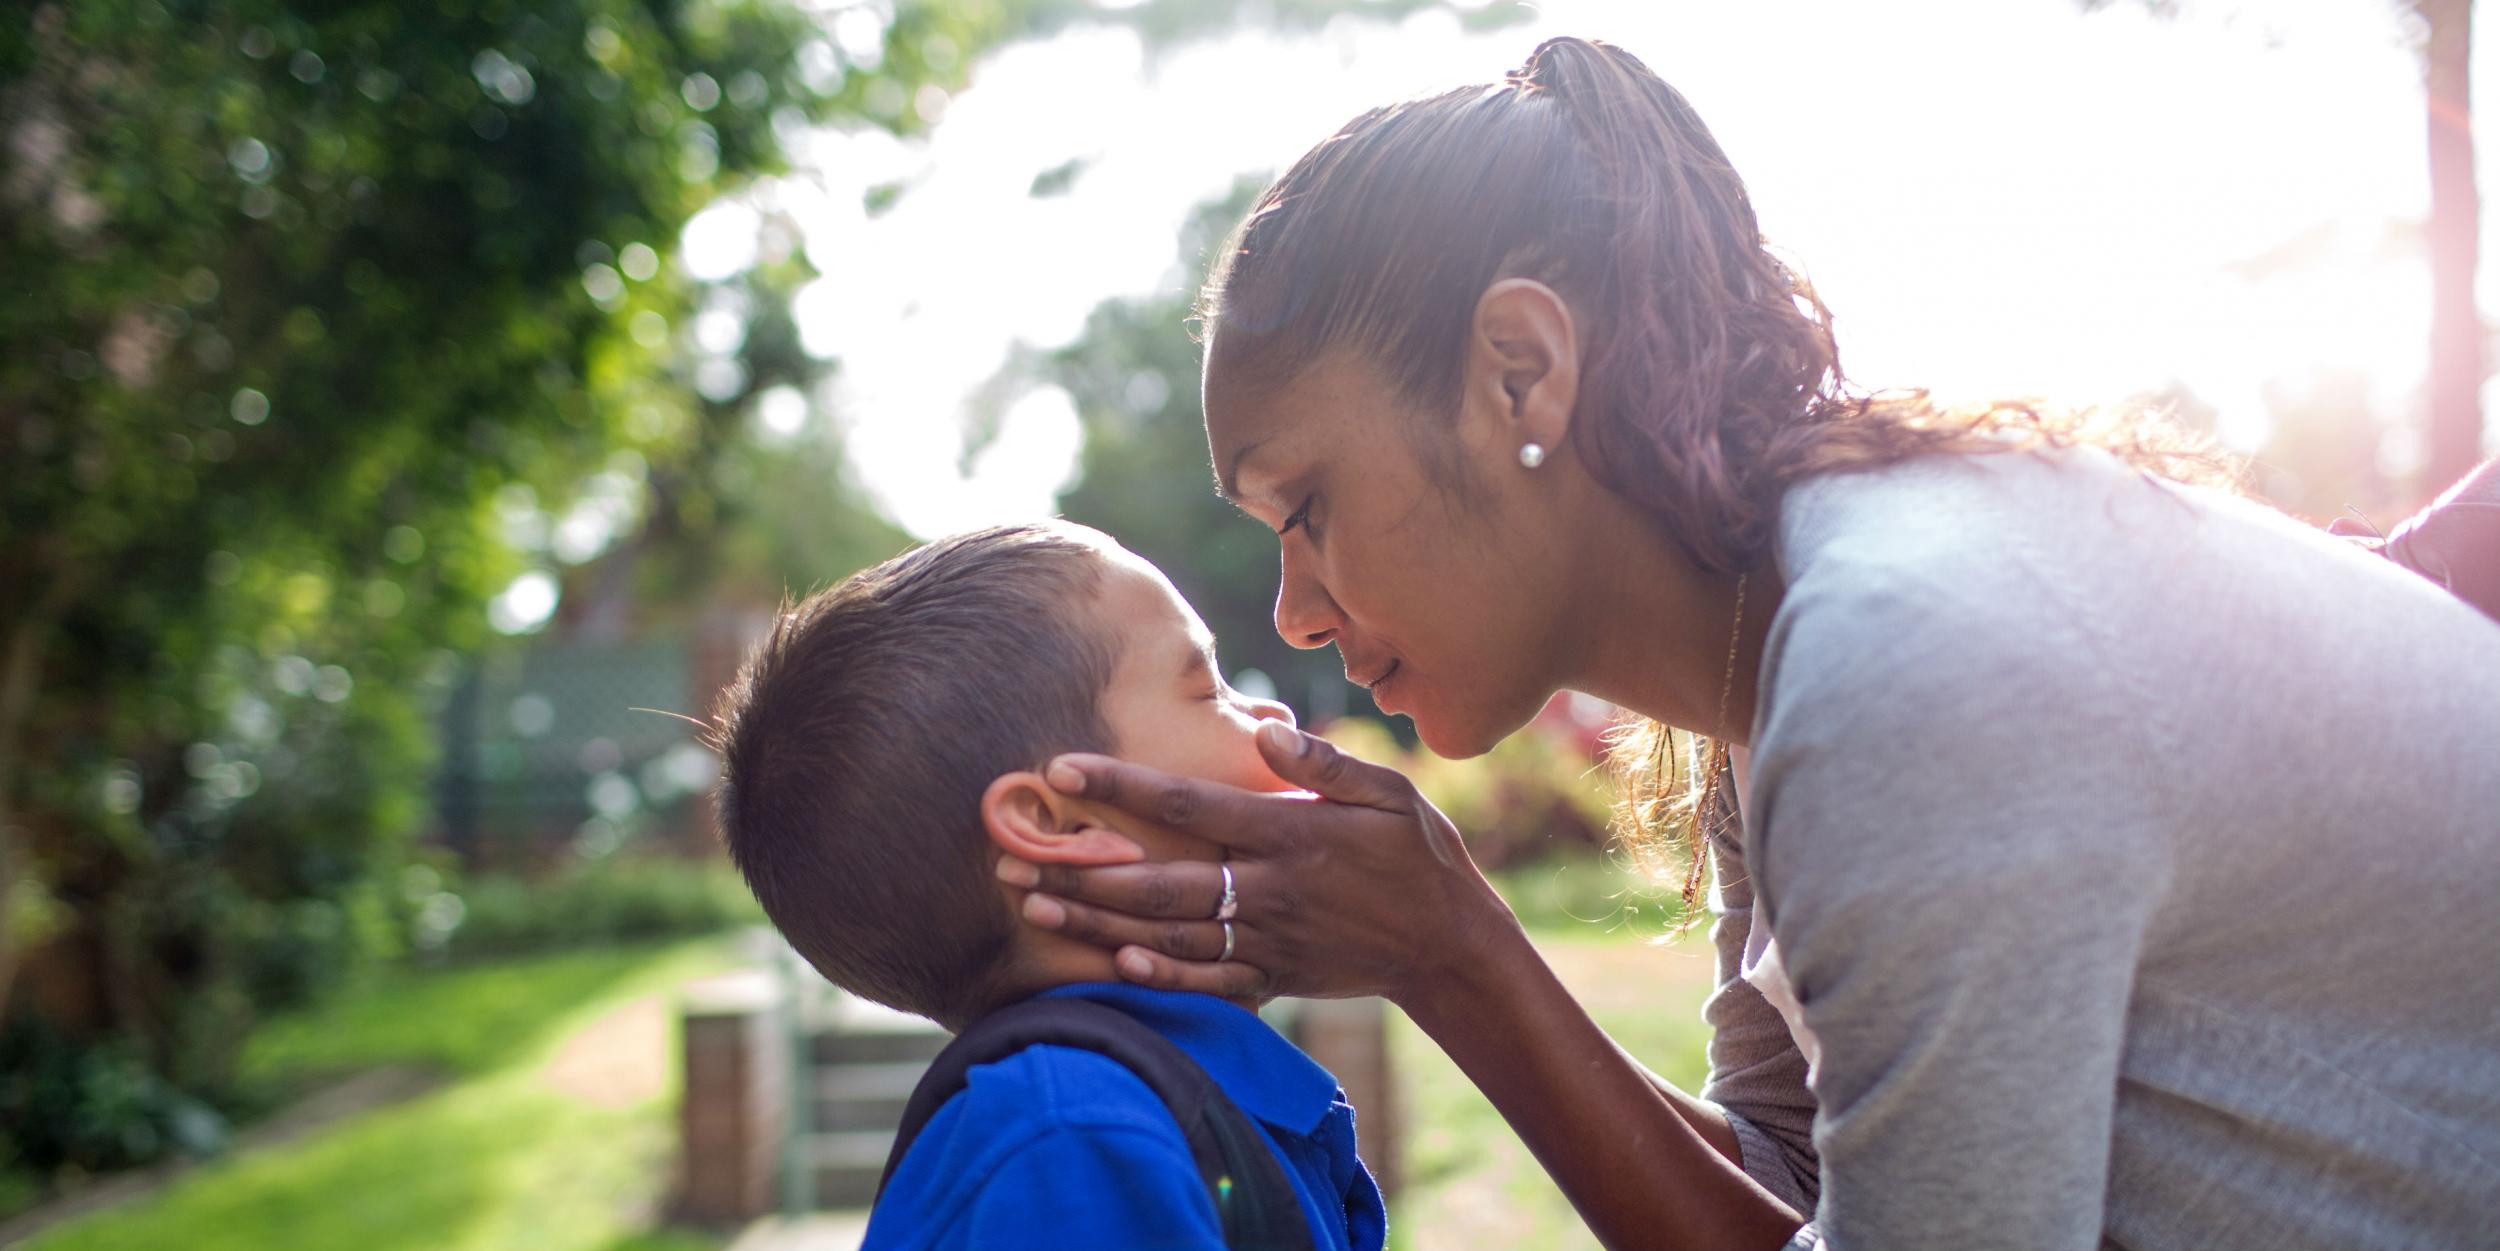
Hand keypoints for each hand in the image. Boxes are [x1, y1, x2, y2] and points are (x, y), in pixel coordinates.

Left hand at [997, 721, 1520, 1004]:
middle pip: (1160, 881)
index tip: (1062, 768)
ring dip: (1098, 922)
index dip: (1123, 787)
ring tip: (1035, 906)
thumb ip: (1326, 762)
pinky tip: (1110, 962)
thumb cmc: (1419, 857)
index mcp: (1291, 834)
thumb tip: (1264, 729)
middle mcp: (1271, 889)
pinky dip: (1158, 977)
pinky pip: (1206, 981)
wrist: (1451, 947)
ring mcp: (1269, 939)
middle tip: (1014, 856)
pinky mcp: (1275, 976)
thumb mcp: (1391, 793)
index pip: (1191, 805)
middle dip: (1083, 868)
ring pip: (1168, 935)